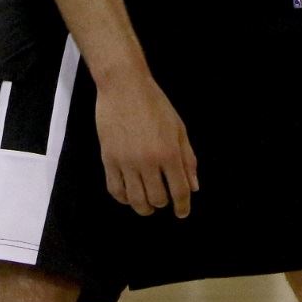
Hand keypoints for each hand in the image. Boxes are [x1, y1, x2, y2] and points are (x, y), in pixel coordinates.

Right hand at [95, 73, 198, 217]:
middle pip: (157, 199)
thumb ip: (187, 158)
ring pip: (135, 200)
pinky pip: (115, 191)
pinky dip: (124, 199)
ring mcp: (126, 163)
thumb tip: (193, 187)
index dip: (183, 206)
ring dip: (144, 207)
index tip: (183, 212)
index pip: (179, 190)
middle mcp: (148, 161)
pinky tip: (130, 196)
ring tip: (149, 204)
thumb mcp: (179, 128)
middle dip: (164, 204)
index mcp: (169, 152)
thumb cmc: (155, 105)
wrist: (124, 88)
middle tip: (165, 199)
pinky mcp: (108, 160)